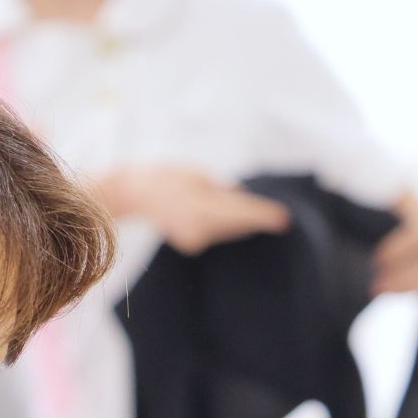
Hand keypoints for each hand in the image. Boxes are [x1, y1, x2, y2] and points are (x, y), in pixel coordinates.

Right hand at [98, 165, 290, 254]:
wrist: (135, 192)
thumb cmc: (167, 176)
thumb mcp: (199, 174)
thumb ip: (221, 189)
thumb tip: (241, 198)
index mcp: (200, 207)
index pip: (239, 212)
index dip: (262, 215)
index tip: (283, 219)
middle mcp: (197, 227)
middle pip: (237, 224)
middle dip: (256, 218)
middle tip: (279, 218)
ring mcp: (194, 238)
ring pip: (229, 230)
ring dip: (243, 222)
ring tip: (256, 215)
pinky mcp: (192, 243)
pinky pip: (219, 233)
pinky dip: (227, 225)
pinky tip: (231, 218)